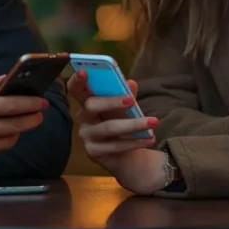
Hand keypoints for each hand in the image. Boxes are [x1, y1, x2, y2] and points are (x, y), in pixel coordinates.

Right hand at [67, 69, 165, 194]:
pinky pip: (116, 146)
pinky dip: (134, 142)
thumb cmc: (121, 123)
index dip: (77, 80)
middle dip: (112, 101)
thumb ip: (127, 94)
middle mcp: (82, 117)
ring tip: (153, 122)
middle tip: (132, 101)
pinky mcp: (93, 152)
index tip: (83, 72)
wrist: (125, 156)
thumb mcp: (125, 108)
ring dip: (133, 125)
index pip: (75, 89)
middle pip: (92, 105)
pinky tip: (149, 139)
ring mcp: (86, 136)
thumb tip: (131, 83)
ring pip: (109, 127)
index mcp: (87, 101)